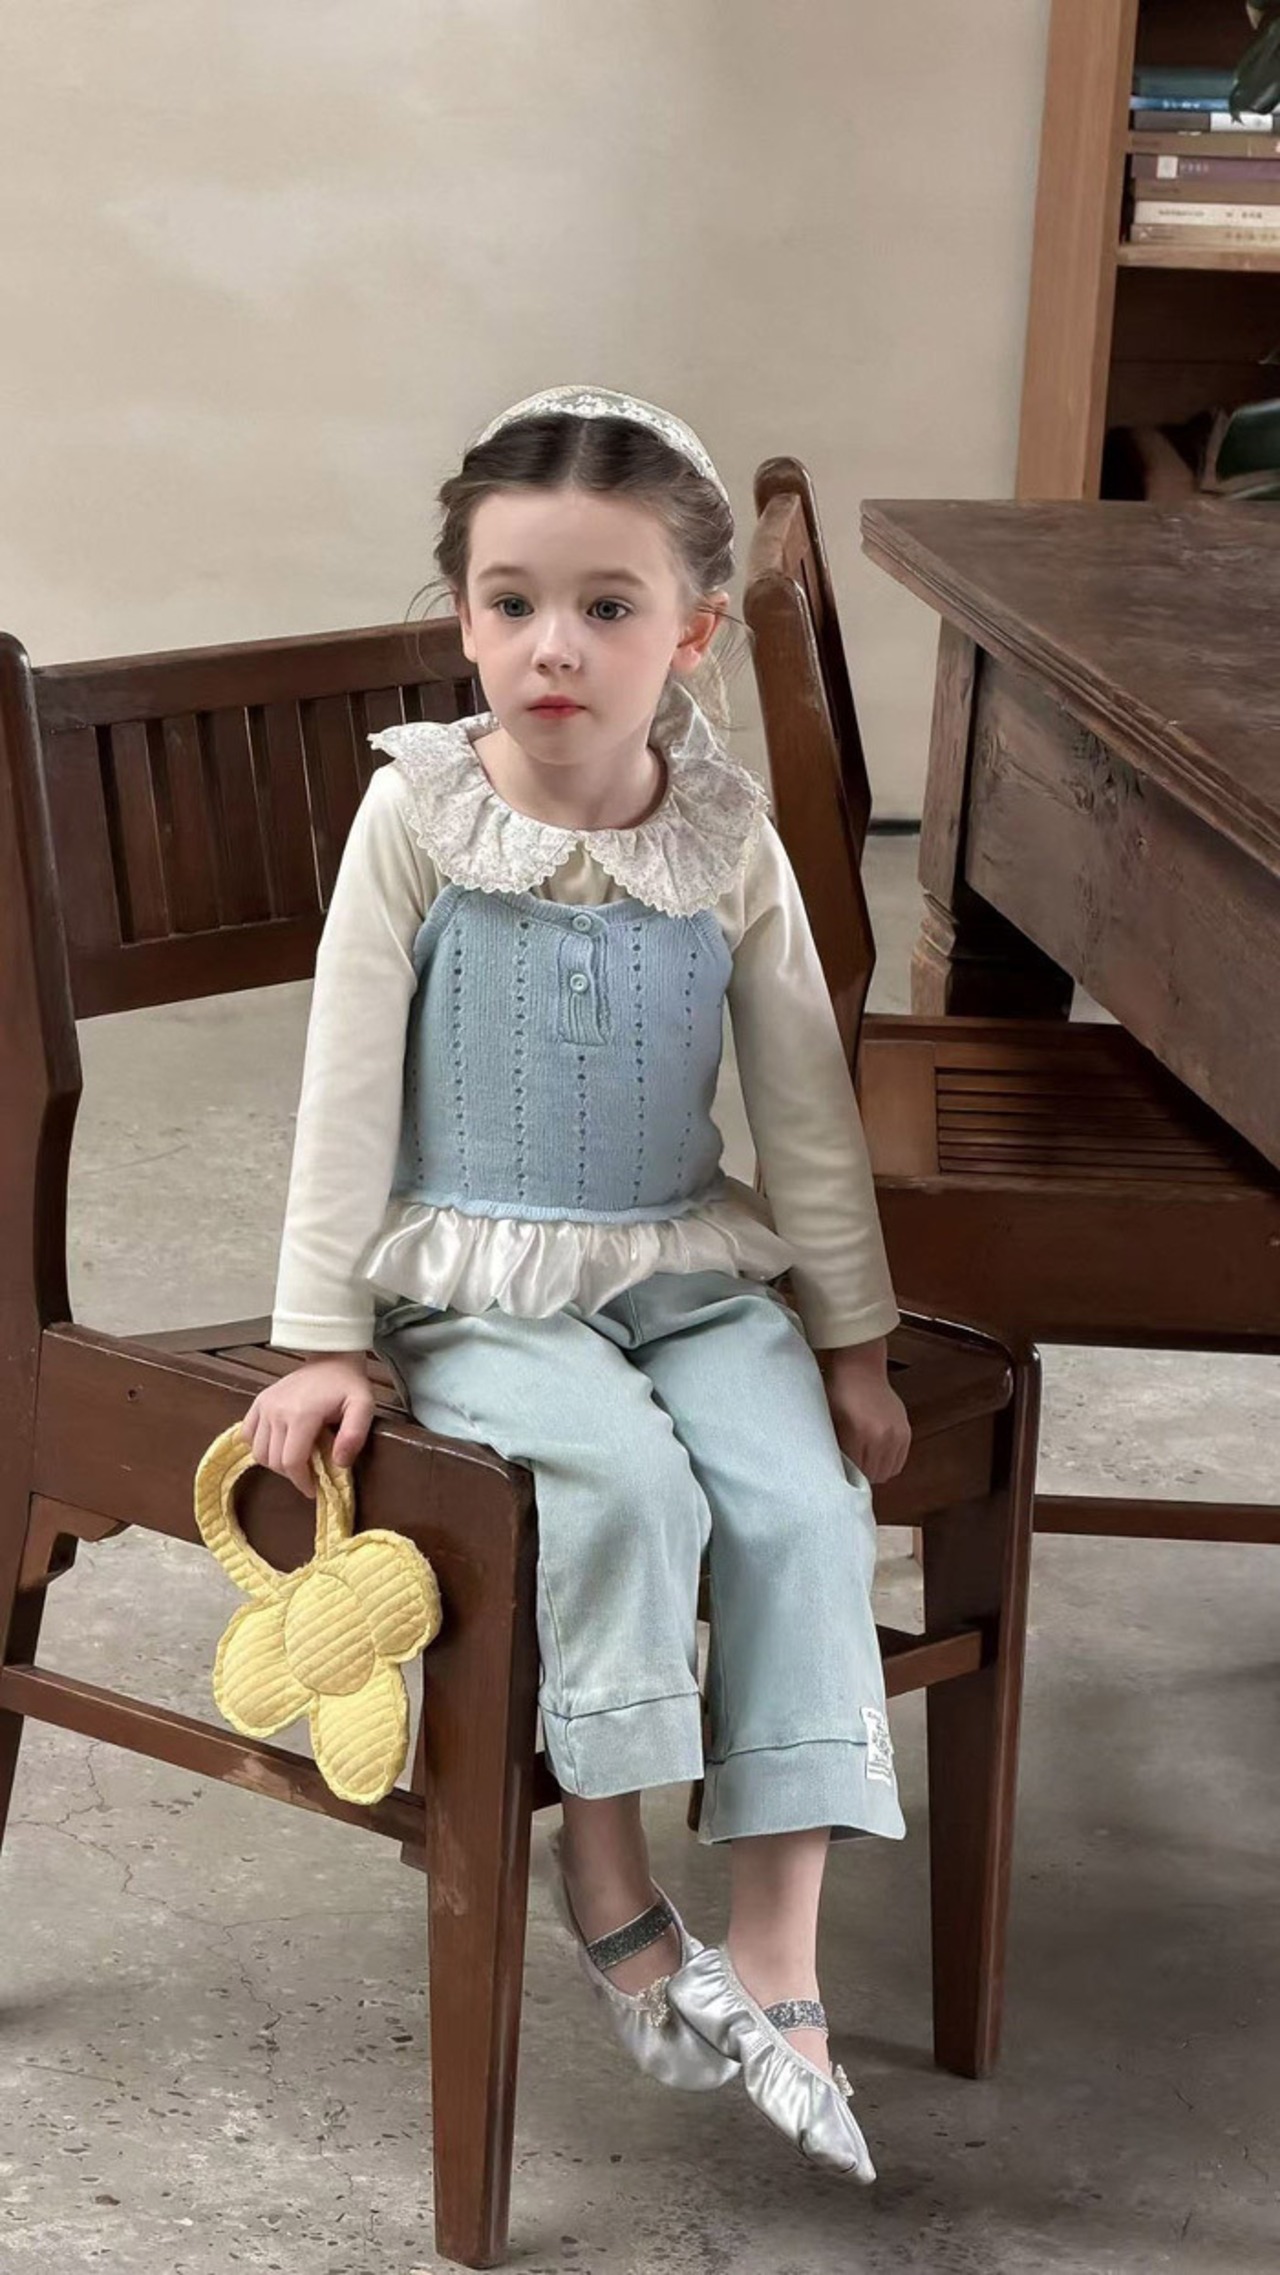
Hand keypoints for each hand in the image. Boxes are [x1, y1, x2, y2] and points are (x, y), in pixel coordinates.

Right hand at [242, 1353, 374, 1497]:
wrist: (331, 1358)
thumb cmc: (348, 1385)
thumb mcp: (363, 1406)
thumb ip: (354, 1435)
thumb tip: (339, 1464)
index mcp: (301, 1414)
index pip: (291, 1462)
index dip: (302, 1482)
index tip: (314, 1489)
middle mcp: (276, 1410)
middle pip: (274, 1461)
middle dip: (291, 1474)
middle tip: (309, 1473)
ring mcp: (264, 1405)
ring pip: (259, 1452)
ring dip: (275, 1463)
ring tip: (296, 1459)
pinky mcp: (259, 1402)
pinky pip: (248, 1435)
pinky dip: (260, 1446)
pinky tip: (278, 1445)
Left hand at [817, 1337, 910, 1484]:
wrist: (861, 1367)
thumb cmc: (840, 1391)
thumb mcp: (829, 1419)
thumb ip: (835, 1446)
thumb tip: (836, 1471)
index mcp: (859, 1433)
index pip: (855, 1473)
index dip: (846, 1475)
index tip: (840, 1472)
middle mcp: (882, 1437)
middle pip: (873, 1476)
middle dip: (861, 1475)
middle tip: (851, 1466)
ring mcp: (896, 1435)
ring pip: (887, 1472)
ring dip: (876, 1470)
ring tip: (864, 1459)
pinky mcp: (906, 1432)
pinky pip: (899, 1462)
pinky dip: (888, 1463)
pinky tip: (876, 1454)